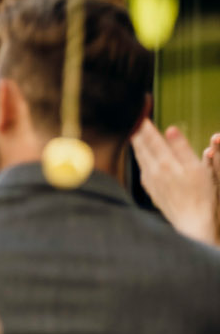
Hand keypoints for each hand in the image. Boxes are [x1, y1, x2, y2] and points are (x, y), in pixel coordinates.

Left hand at [132, 119, 216, 243]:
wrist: (191, 221)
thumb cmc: (201, 194)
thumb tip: (170, 129)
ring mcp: (150, 180)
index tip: (140, 112)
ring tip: (133, 130)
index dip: (145, 124)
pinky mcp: (151, 188)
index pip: (151, 138)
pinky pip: (141, 168)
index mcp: (166, 163)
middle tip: (131, 118)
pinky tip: (140, 153)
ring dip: (136, 142)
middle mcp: (153, 171)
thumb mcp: (198, 169)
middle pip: (140, 146)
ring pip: (139, 156)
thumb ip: (182, 148)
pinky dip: (139, 156)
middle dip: (136, 130)